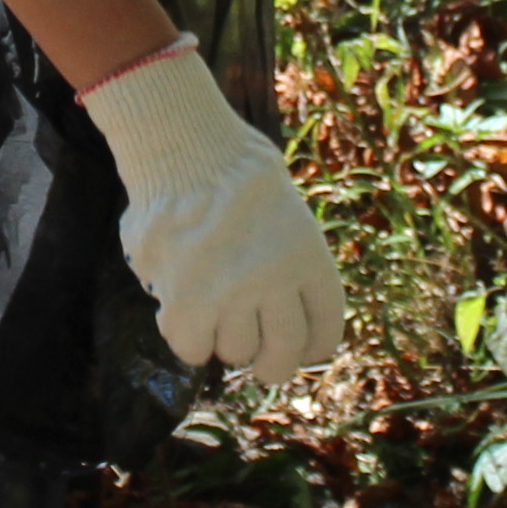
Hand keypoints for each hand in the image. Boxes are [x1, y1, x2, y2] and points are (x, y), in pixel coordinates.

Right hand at [76, 42, 344, 376]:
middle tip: (259, 357)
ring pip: (233, 351)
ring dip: (223, 336)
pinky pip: (192, 347)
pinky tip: (183, 310)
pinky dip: (188, 335)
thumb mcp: (288, 212)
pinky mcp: (184, 301)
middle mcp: (275, 282)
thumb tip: (277, 311)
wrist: (182, 144)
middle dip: (271, 362)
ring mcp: (229, 294)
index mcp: (308, 259)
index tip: (299, 349)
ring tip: (211, 306)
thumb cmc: (235, 169)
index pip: (324, 333)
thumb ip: (290, 264)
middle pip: (281, 356)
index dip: (311, 348)